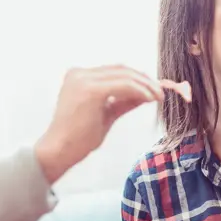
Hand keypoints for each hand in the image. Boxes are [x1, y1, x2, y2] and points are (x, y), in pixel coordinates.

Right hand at [35, 66, 162, 183]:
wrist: (59, 150)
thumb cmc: (79, 137)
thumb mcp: (106, 114)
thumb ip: (123, 102)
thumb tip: (145, 95)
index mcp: (79, 76)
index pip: (115, 71)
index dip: (137, 78)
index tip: (153, 88)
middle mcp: (79, 73)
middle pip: (121, 69)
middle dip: (144, 80)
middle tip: (161, 91)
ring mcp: (83, 79)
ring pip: (125, 76)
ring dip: (146, 85)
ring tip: (159, 97)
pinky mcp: (91, 90)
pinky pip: (123, 86)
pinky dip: (139, 91)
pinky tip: (149, 99)